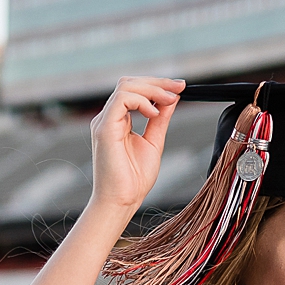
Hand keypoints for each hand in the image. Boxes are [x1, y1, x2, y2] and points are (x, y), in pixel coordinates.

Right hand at [88, 76, 182, 212]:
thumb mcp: (154, 142)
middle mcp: (108, 118)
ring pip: (126, 86)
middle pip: (130, 83)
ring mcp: (104, 122)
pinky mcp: (104, 128)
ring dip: (153, 89)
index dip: (157, 85)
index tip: (180, 88)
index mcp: (117, 121)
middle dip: (157, 82)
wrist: (121, 201)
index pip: (134, 90)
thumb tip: (171, 99)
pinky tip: (154, 113)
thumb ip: (160, 120)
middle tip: (180, 87)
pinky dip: (142, 101)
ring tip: (170, 100)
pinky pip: (122, 99)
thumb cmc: (134, 180)